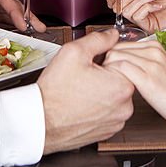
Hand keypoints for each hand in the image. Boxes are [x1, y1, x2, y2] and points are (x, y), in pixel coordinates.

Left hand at [0, 0, 45, 31]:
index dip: (16, 11)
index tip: (24, 24)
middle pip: (11, 4)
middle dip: (26, 16)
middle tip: (40, 28)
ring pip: (9, 13)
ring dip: (21, 23)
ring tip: (34, 33)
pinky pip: (0, 21)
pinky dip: (10, 28)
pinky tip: (18, 34)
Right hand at [38, 30, 134, 152]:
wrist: (41, 121)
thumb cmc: (55, 92)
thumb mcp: (74, 52)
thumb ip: (99, 39)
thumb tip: (112, 35)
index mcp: (122, 86)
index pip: (122, 61)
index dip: (104, 58)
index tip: (90, 64)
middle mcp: (125, 106)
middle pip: (120, 79)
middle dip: (104, 74)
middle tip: (83, 77)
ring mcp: (116, 121)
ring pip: (114, 96)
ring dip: (102, 91)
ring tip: (80, 91)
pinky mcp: (108, 132)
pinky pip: (108, 112)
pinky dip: (98, 107)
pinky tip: (82, 104)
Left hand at [102, 41, 165, 130]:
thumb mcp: (158, 67)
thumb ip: (140, 60)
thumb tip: (116, 60)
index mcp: (154, 45)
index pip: (118, 43)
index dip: (109, 57)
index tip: (106, 70)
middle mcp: (152, 50)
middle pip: (113, 49)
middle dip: (105, 63)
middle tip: (105, 79)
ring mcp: (151, 63)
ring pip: (114, 57)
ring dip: (107, 71)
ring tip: (109, 85)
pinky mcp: (148, 78)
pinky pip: (120, 68)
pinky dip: (112, 77)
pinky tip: (115, 89)